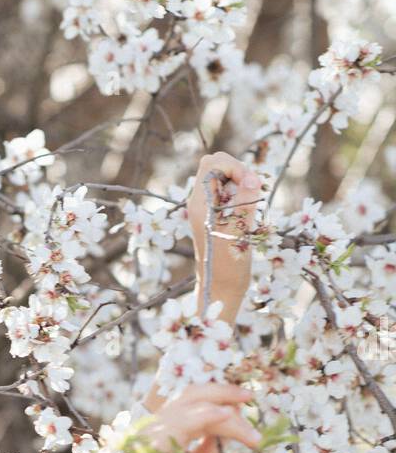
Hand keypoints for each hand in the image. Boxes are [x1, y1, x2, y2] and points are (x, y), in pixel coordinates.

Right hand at [122, 382, 260, 452]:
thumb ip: (203, 445)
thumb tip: (222, 430)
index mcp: (160, 430)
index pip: (188, 400)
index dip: (217, 394)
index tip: (244, 401)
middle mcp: (152, 428)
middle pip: (188, 394)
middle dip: (223, 391)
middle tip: (250, 396)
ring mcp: (150, 436)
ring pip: (192, 407)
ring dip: (226, 414)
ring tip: (250, 431)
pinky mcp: (155, 448)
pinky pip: (184, 423)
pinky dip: (208, 416)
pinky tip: (229, 417)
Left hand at [187, 152, 262, 303]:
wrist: (221, 289)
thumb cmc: (228, 267)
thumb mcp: (240, 234)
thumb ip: (245, 203)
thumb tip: (252, 177)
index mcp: (199, 204)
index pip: (212, 163)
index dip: (234, 166)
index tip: (251, 184)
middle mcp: (200, 202)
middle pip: (217, 165)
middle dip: (239, 171)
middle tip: (253, 191)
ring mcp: (208, 208)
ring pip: (224, 177)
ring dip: (243, 183)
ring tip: (252, 204)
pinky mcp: (217, 215)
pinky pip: (229, 192)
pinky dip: (242, 193)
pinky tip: (250, 211)